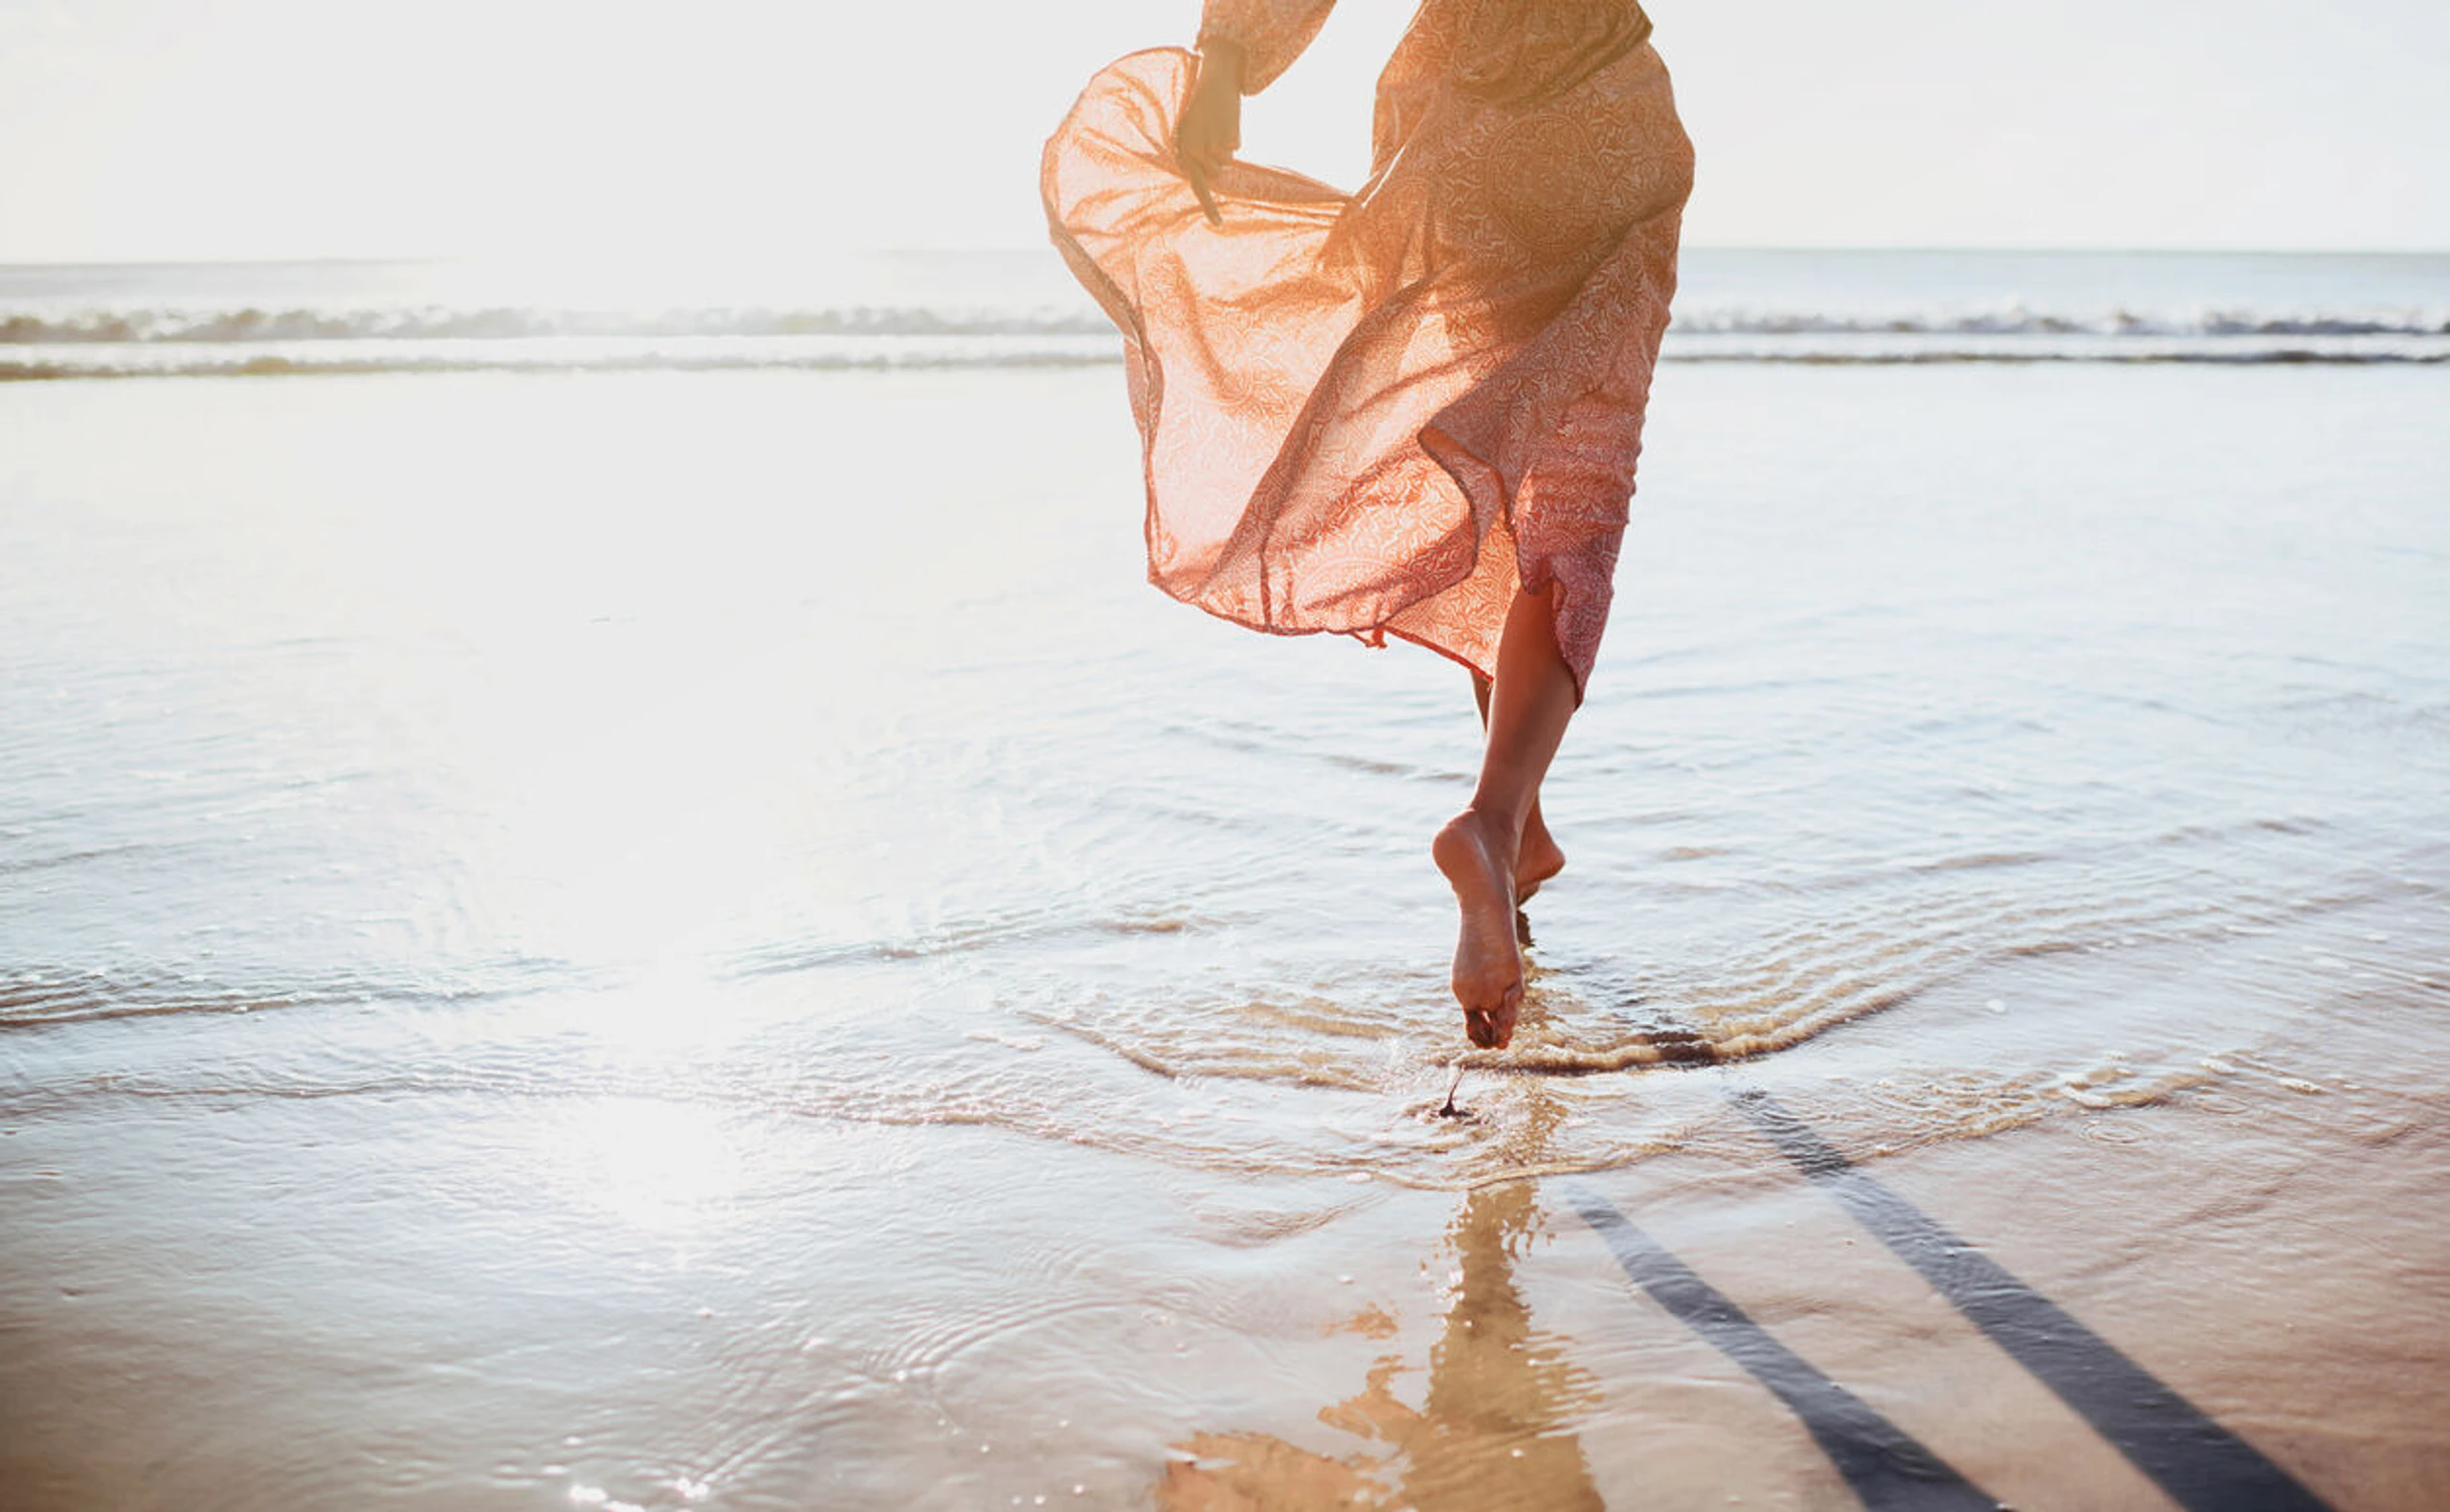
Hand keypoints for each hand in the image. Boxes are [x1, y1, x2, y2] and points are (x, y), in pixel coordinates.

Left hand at [1175, 42, 1243, 224]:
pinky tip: (1227, 121)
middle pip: (1216, 174)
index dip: (1209, 206)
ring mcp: (1213, 146)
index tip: (1219, 224)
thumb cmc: (1198, 106)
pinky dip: (1234, 137)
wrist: (1213, 80)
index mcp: (1184, 150)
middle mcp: (1196, 152)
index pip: (1197, 185)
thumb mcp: (1187, 129)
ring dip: (1226, 149)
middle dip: (1218, 161)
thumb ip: (1192, 153)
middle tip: (1213, 137)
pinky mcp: (1229, 138)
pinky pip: (1236, 148)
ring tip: (1218, 127)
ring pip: (1227, 162)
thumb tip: (1205, 175)